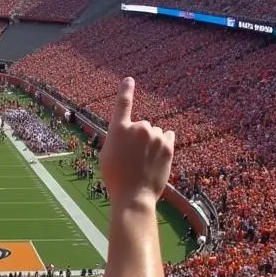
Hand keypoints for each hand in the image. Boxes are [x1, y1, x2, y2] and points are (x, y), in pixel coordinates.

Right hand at [99, 78, 173, 206]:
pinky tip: (158, 157)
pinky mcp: (168, 145)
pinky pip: (168, 137)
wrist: (133, 196)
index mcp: (118, 130)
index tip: (129, 80)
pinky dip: (164, 144)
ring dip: (152, 143)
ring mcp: (154, 136)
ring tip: (145, 163)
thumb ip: (117, 139)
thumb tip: (128, 134)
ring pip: (155, 134)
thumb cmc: (116, 178)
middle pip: (142, 127)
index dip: (125, 90)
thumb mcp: (107, 155)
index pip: (123, 104)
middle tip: (133, 159)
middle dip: (139, 138)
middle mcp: (137, 128)